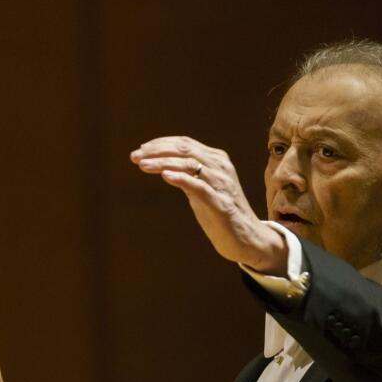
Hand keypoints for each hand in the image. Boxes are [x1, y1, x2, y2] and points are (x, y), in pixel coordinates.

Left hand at [131, 136, 285, 273]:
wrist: (246, 238)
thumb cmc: (220, 212)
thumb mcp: (200, 190)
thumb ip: (186, 176)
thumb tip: (163, 168)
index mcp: (215, 159)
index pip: (184, 143)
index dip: (161, 144)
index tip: (141, 150)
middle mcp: (220, 167)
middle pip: (185, 150)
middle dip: (157, 151)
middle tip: (135, 157)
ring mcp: (222, 184)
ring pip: (190, 164)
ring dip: (163, 163)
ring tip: (143, 165)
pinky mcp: (221, 203)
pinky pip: (199, 187)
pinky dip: (181, 179)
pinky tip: (165, 176)